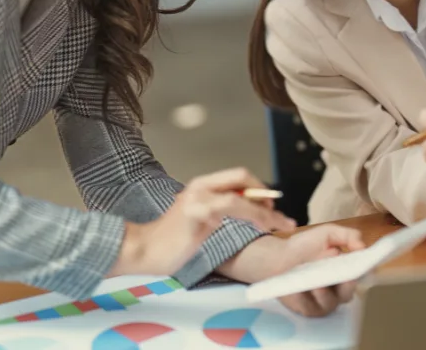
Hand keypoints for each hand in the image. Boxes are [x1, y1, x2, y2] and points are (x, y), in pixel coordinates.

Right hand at [109, 168, 295, 277]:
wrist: (143, 250)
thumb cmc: (170, 241)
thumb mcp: (201, 221)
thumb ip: (220, 211)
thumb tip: (248, 210)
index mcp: (201, 186)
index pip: (237, 176)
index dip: (259, 188)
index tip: (272, 207)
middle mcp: (200, 186)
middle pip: (242, 175)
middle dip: (265, 193)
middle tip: (279, 215)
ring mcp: (199, 197)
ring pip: (242, 195)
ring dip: (267, 211)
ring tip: (281, 224)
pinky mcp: (198, 211)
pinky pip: (233, 207)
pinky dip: (254, 216)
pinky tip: (263, 227)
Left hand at [275, 225, 365, 316]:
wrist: (278, 257)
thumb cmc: (305, 246)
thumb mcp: (327, 234)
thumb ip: (347, 236)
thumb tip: (362, 246)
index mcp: (346, 271)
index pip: (360, 276)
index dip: (362, 272)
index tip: (361, 266)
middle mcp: (338, 289)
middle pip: (348, 293)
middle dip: (346, 286)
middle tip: (343, 278)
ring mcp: (323, 302)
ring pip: (330, 303)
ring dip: (324, 294)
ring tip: (317, 284)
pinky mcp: (308, 310)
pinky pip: (310, 308)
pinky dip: (304, 299)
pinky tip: (299, 290)